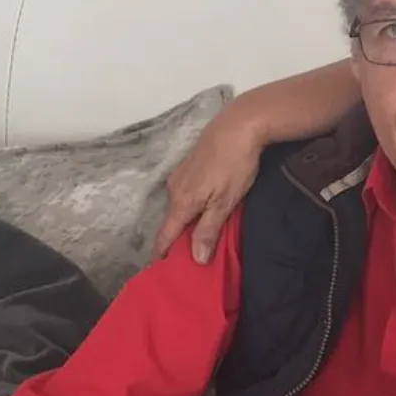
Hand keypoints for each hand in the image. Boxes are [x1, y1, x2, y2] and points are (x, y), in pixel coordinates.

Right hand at [151, 103, 264, 262]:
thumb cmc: (234, 166)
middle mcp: (174, 190)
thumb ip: (208, 230)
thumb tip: (196, 259)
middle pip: (172, 222)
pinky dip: (192, 206)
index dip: (161, 253)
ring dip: (186, 222)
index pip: (165, 235)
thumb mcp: (225, 202)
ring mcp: (181, 176)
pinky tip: (204, 209)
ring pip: (180, 207)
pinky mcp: (190, 166)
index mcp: (181, 203)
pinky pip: (186, 194)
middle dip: (177, 241)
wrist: (237, 125)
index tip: (158, 270)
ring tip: (198, 237)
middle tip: (187, 259)